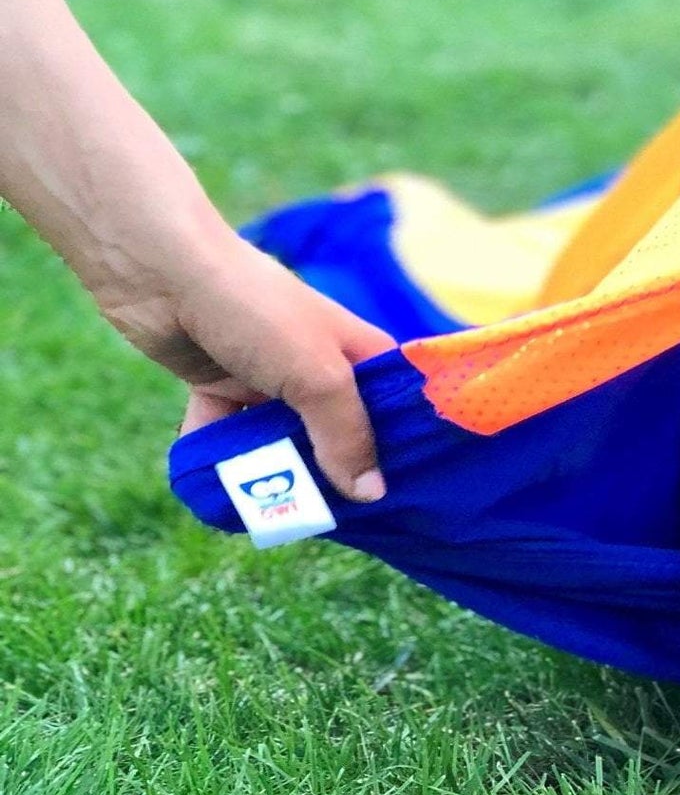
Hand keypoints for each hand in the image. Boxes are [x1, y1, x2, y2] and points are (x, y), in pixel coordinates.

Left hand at [102, 224, 395, 500]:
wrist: (161, 274)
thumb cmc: (255, 311)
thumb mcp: (316, 376)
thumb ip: (346, 436)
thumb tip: (373, 495)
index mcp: (357, 354)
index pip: (393, 408)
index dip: (399, 449)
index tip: (403, 497)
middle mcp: (318, 367)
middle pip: (336, 433)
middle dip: (332, 474)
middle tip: (334, 519)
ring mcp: (268, 378)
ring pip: (281, 439)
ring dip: (273, 470)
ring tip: (272, 513)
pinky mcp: (222, 385)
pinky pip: (230, 434)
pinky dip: (222, 457)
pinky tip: (218, 488)